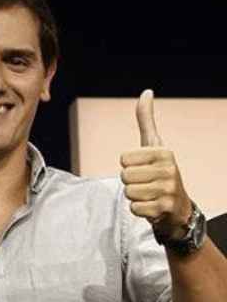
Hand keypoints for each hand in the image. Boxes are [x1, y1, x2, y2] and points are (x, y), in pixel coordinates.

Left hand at [121, 89, 192, 240]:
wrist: (177, 208)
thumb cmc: (159, 172)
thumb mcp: (153, 145)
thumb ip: (146, 120)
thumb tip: (146, 92)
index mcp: (164, 152)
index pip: (123, 159)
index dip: (128, 166)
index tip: (143, 168)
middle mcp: (169, 169)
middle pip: (124, 176)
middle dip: (130, 182)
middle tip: (145, 184)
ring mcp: (168, 189)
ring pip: (128, 192)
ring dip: (134, 196)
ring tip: (149, 195)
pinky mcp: (164, 208)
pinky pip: (134, 208)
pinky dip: (139, 210)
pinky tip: (152, 207)